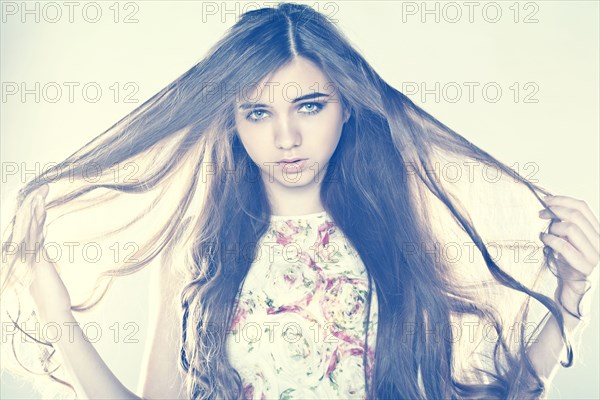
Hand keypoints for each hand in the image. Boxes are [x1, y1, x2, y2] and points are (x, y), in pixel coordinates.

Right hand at [12, 184, 72, 320]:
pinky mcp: (34, 256)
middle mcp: (24, 252)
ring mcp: (27, 254)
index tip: (42, 198)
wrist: (53, 311)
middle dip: (35, 202)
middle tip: (45, 187)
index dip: (35, 213)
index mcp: (27, 254)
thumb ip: (41, 262)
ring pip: (29, 223)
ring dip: (36, 205)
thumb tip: (42, 254)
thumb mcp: (46, 274)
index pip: (31, 228)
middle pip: (27, 221)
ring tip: (43, 189)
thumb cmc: (51, 296)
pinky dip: (35, 217)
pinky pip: (33, 232)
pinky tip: (40, 205)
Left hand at [539, 194, 598, 326]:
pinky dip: (551, 240)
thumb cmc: (566, 267)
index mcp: (597, 233)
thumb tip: (549, 207)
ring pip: (572, 229)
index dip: (563, 200)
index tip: (545, 200)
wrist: (570, 295)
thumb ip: (564, 227)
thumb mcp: (566, 242)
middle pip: (577, 215)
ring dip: (553, 227)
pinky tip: (544, 240)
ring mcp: (595, 256)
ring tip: (545, 233)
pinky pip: (565, 248)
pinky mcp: (586, 268)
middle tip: (540, 214)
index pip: (583, 207)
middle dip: (555, 210)